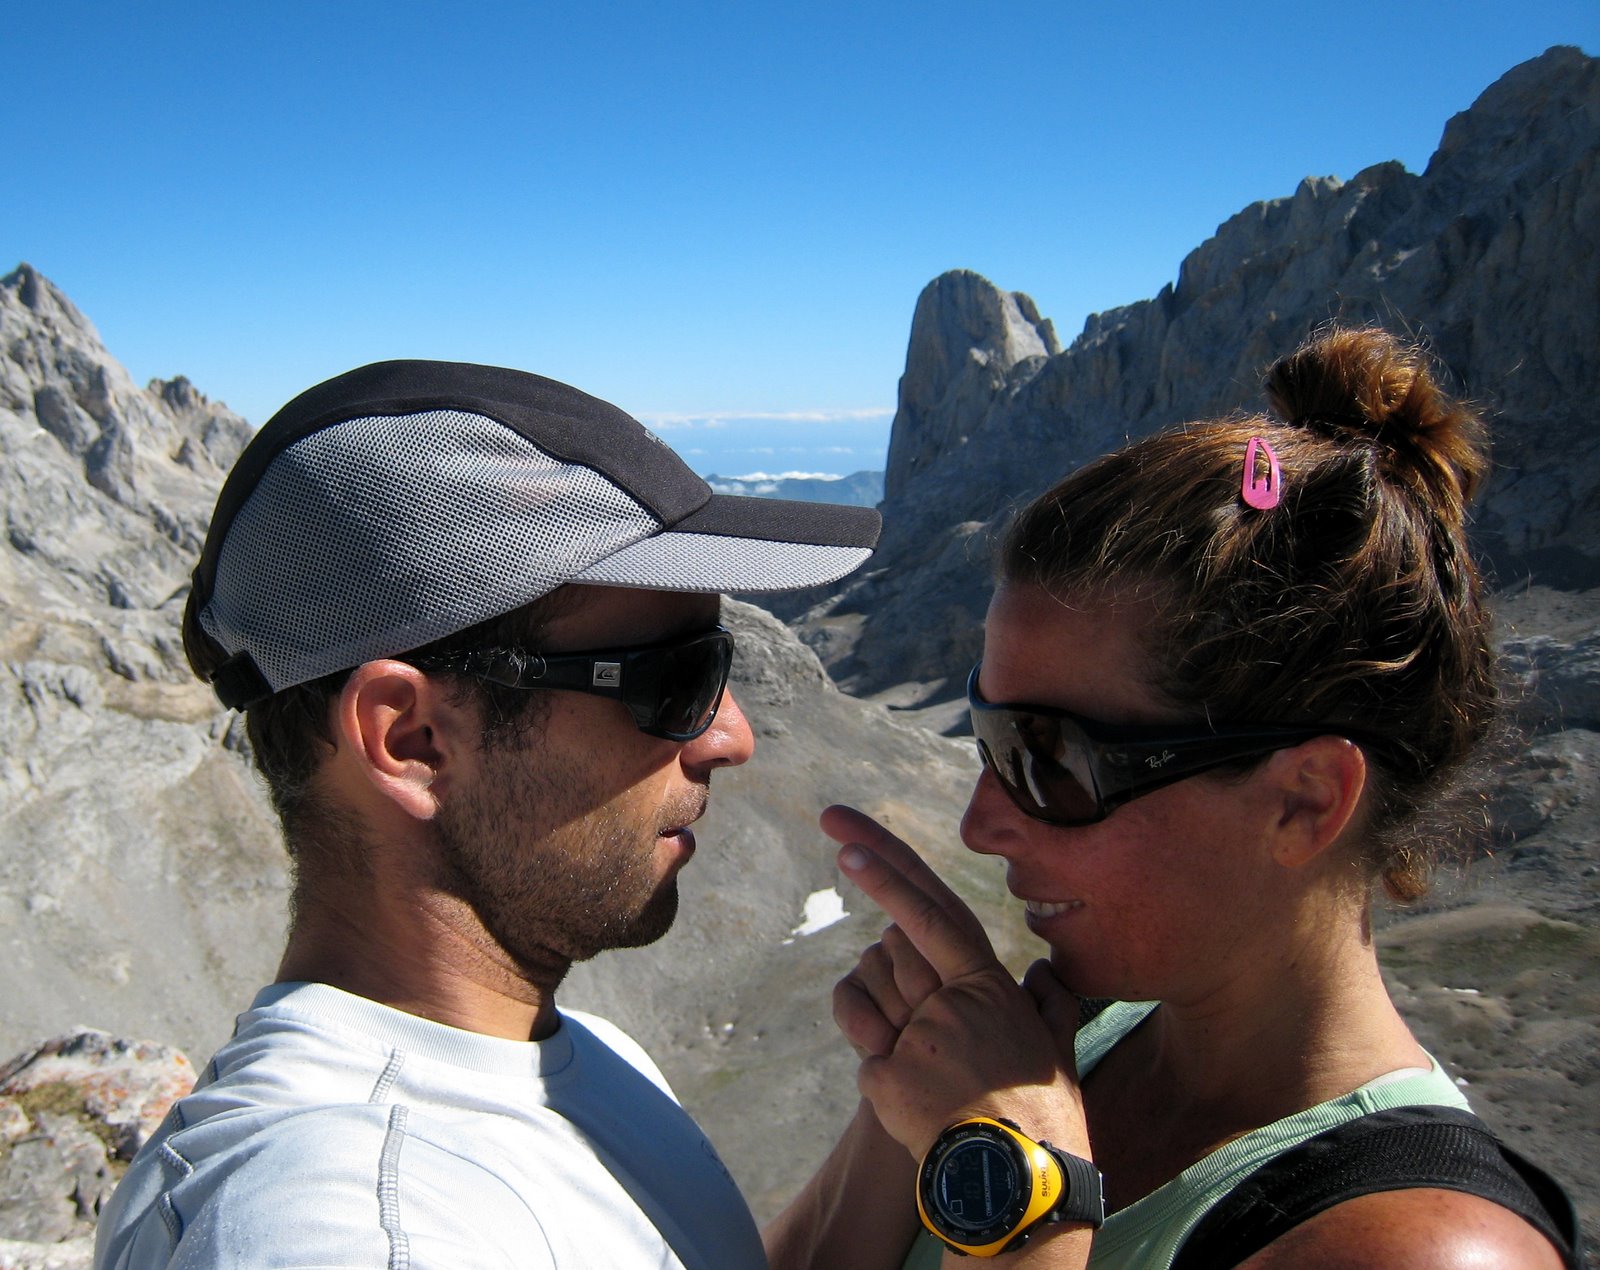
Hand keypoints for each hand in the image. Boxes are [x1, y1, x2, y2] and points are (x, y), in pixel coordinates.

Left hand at [824, 805, 1089, 1160]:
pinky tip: (917, 1107)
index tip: (845, 843)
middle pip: (892, 950)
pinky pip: (866, 1060)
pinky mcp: (887, 1077)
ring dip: (880, 1021)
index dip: (887, 874)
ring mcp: (915, 1038)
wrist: (1020, 1184)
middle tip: (893, 945)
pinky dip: (884, 1079)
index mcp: (988, 985)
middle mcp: (948, 1001)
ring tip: (927, 1069)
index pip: (933, 912)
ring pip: (866, 996)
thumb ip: (1048, 999)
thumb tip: (1042, 969)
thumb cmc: (1044, 1115)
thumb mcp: (1055, 1046)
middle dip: (888, 964)